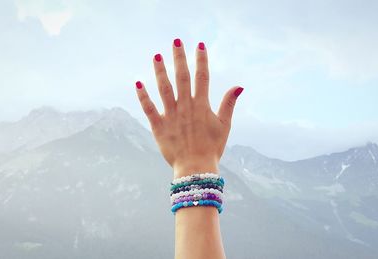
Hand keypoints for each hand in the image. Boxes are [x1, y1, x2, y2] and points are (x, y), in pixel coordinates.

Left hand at [135, 39, 242, 177]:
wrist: (196, 168)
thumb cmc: (212, 148)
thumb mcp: (224, 125)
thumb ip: (229, 104)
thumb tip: (239, 86)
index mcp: (202, 105)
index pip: (202, 77)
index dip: (201, 60)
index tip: (200, 45)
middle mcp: (185, 107)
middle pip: (182, 77)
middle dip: (180, 58)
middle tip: (176, 42)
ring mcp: (171, 115)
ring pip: (164, 88)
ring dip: (160, 71)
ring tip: (157, 56)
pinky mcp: (158, 126)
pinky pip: (148, 108)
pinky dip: (143, 96)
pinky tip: (138, 83)